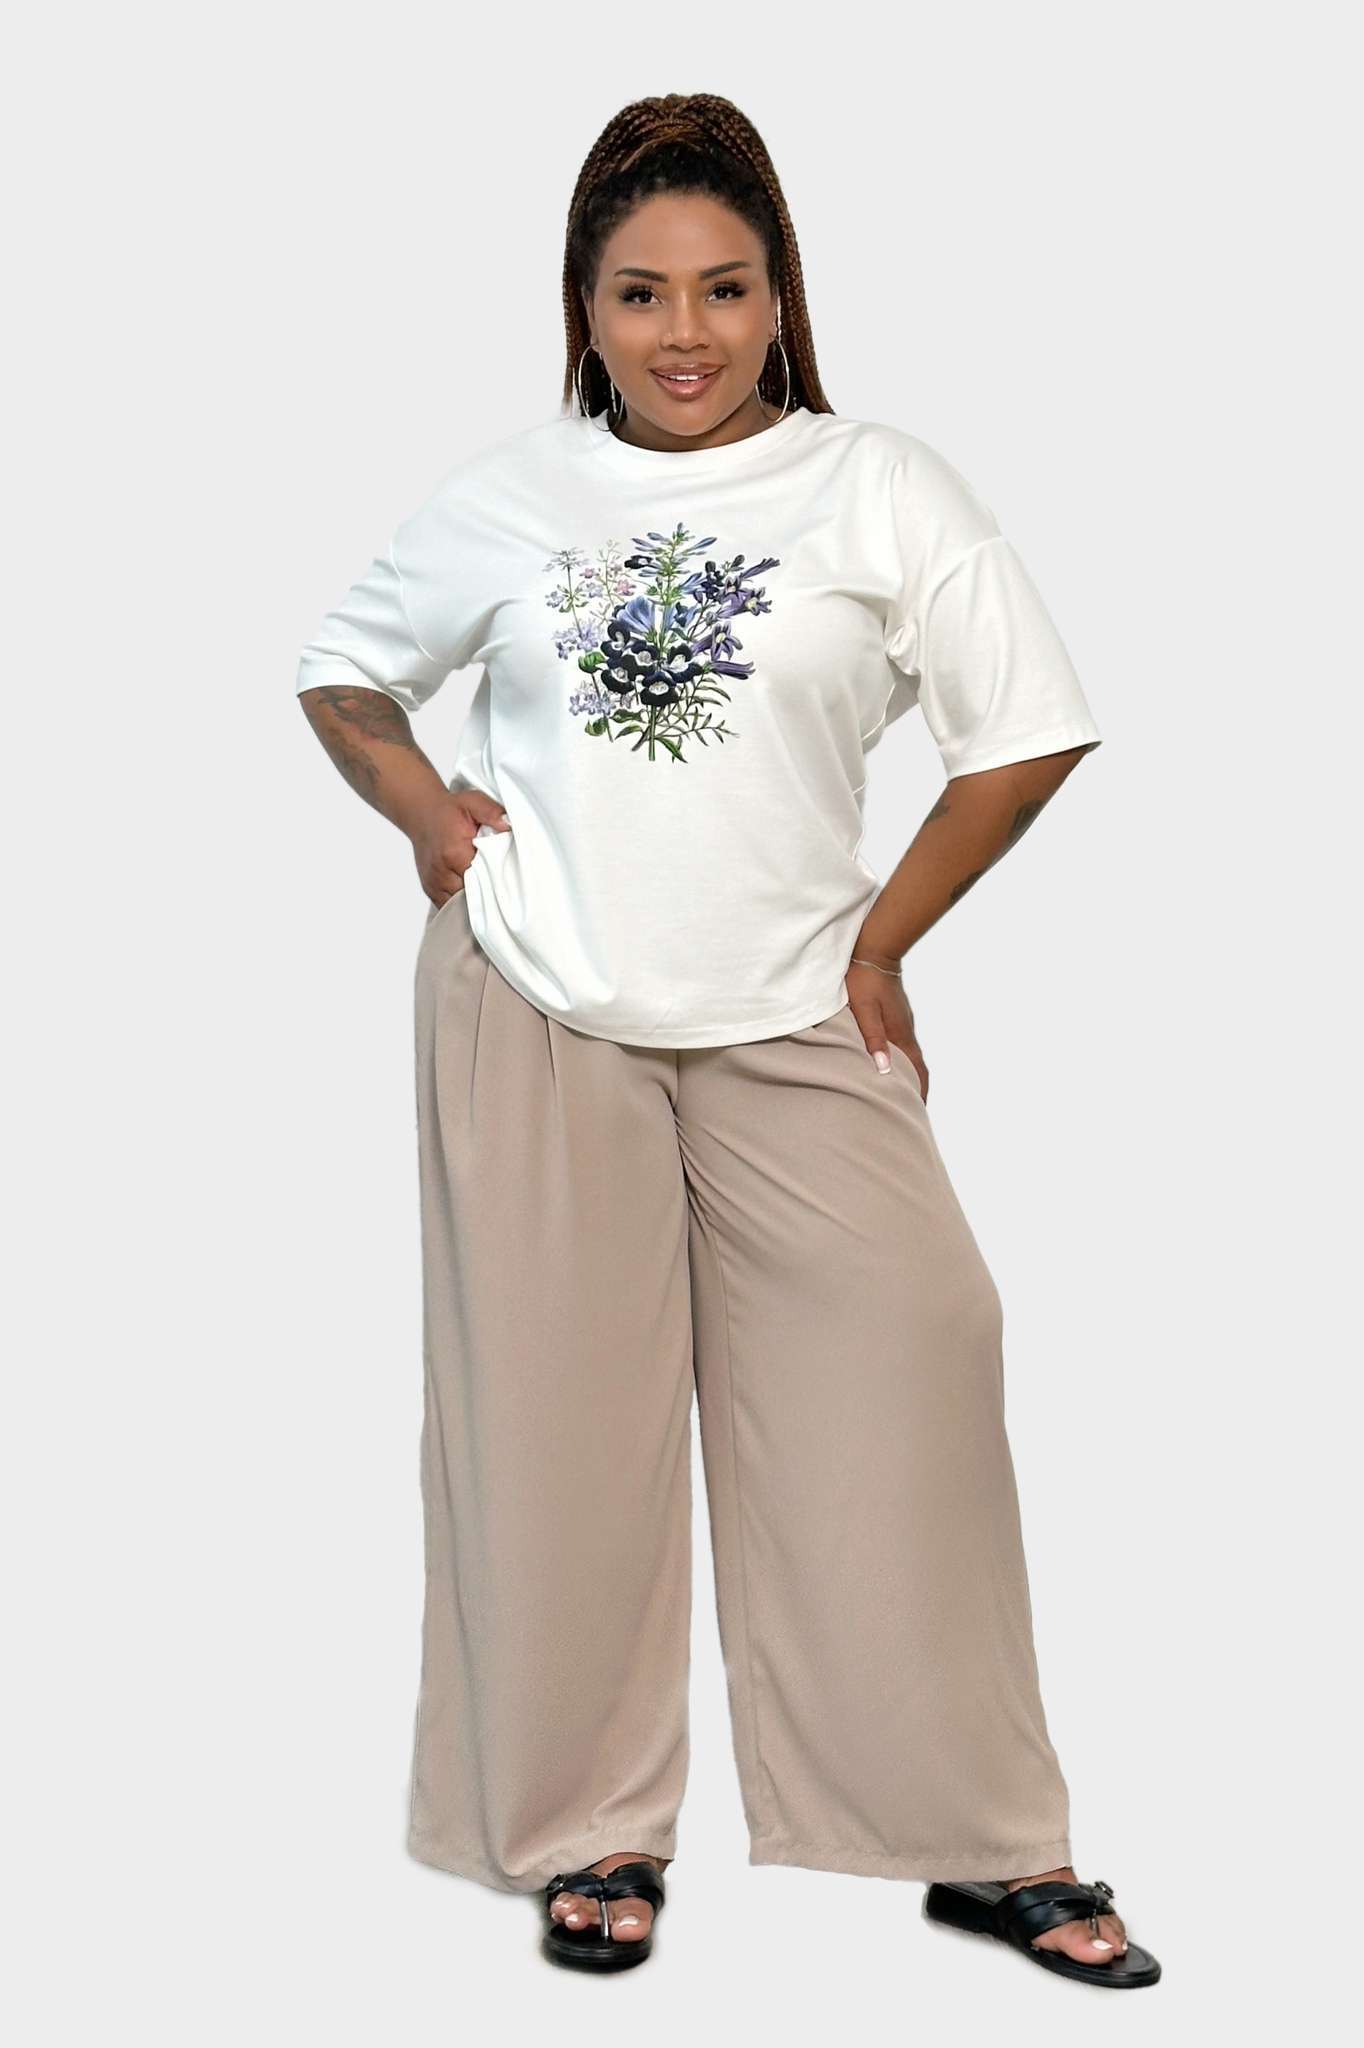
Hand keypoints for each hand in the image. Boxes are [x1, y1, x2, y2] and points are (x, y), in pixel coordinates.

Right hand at [410, 788, 510, 907]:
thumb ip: (492, 812)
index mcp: (454, 853)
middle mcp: (441, 872)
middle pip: (471, 897)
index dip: (496, 884)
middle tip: (501, 890)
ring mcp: (434, 884)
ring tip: (487, 894)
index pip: (481, 881)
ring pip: (459, 906)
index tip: (508, 883)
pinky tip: (472, 896)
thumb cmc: (449, 810)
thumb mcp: (473, 802)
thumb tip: (507, 825)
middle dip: (487, 896)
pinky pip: (448, 907)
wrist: (421, 813)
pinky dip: (461, 905)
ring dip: (474, 902)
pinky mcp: (430, 890)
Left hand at [846, 948, 929, 1099]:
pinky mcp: (896, 1015)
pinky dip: (900, 1058)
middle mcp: (906, 1031)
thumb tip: (886, 1070)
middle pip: (916, 1065)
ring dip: (908, 1073)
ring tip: (899, 1089)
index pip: (917, 1070)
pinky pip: (902, 1043)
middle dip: (916, 1087)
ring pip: (909, 1054)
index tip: (918, 1110)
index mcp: (901, 1034)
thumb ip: (873, 1039)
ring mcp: (903, 1022)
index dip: (920, 1091)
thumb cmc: (864, 980)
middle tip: (909, 1106)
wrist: (874, 950)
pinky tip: (889, 1061)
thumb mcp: (864, 1011)